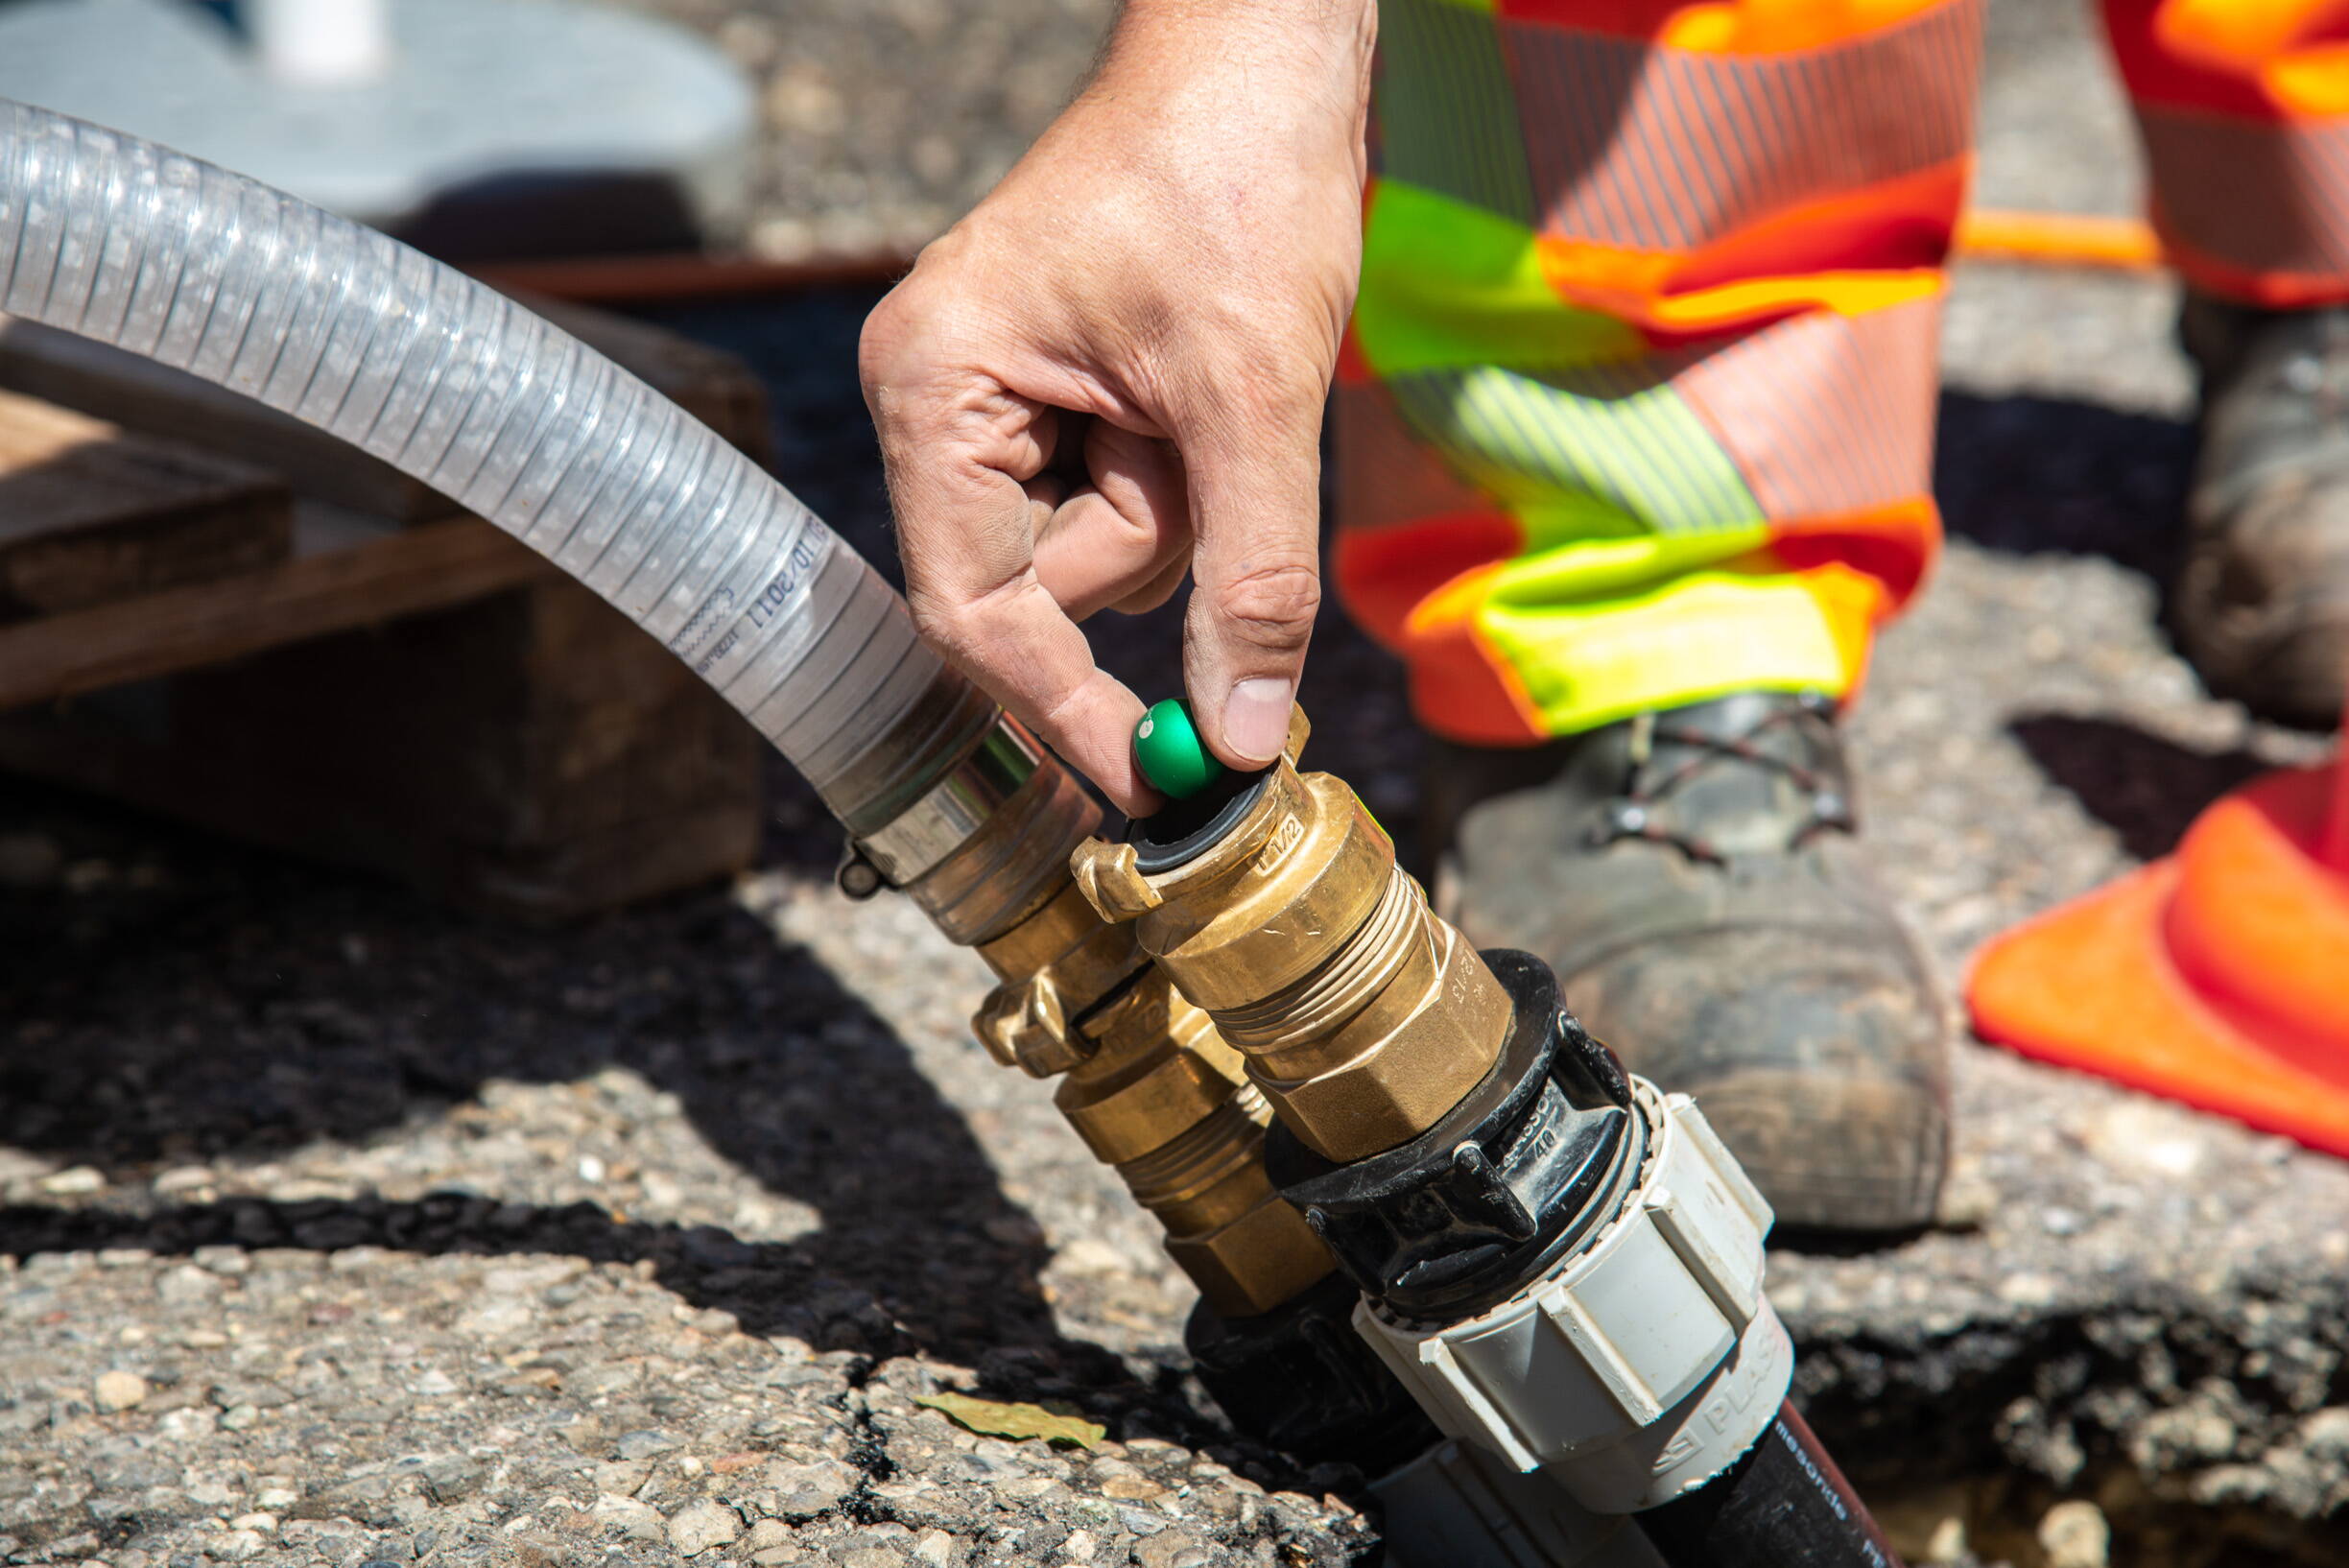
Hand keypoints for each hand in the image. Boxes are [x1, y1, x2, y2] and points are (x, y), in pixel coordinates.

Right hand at [859, 0, 1373, 813]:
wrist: (1262, 53)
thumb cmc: (1235, 180)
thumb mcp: (1254, 400)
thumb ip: (1248, 582)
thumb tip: (1243, 743)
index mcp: (937, 389)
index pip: (978, 611)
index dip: (1066, 710)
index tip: (1155, 785)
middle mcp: (940, 398)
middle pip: (1044, 583)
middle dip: (1155, 536)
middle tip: (1215, 435)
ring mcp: (995, 396)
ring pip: (1098, 549)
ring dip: (1183, 502)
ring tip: (1215, 381)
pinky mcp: (1056, 394)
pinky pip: (1121, 494)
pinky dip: (1186, 470)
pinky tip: (1209, 380)